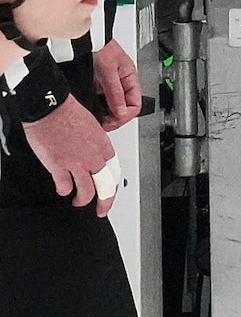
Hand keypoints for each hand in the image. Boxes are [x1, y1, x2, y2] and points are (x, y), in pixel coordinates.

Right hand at [23, 96, 115, 213]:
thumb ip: (94, 145)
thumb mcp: (92, 128)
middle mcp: (94, 157)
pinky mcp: (59, 166)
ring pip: (87, 191)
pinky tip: (63, 190)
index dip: (114, 186)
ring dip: (83, 200)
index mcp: (104, 146)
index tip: (111, 192)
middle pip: (106, 186)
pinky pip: (65, 186)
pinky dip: (64, 191)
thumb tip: (92, 155)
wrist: (50, 107)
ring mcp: (77, 163)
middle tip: (102, 209)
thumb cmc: (68, 112)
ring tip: (78, 202)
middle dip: (105, 201)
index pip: (115, 172)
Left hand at [91, 43, 140, 129]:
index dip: (124, 116)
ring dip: (104, 114)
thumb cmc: (99, 47)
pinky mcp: (97, 85)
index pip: (135, 105)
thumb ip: (114, 92)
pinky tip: (88, 110)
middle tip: (101, 124)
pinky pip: (100, 101)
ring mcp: (109, 85)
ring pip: (112, 106)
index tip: (111, 121)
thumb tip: (120, 112)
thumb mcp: (108, 71)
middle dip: (114, 118)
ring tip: (94, 118)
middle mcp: (121, 84)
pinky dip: (95, 108)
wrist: (84, 38)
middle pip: (124, 108)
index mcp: (130, 80)